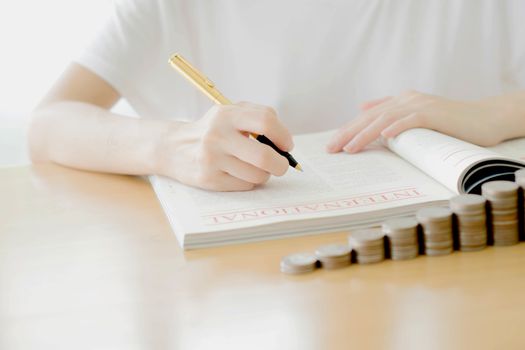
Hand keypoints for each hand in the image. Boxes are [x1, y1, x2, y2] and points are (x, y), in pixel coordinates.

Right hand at [155, 102, 293, 190]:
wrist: (174, 148)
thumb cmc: (212, 130)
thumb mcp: (229, 113)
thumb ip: (257, 118)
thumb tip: (284, 143)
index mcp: (226, 114)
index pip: (265, 122)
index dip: (283, 135)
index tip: (286, 145)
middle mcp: (217, 136)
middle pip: (263, 156)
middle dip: (280, 164)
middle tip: (281, 165)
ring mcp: (212, 159)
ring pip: (257, 175)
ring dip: (264, 174)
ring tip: (254, 168)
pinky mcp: (209, 179)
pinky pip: (244, 185)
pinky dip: (249, 181)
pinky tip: (238, 173)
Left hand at [326, 90, 523, 153]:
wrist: (482, 120)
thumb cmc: (448, 124)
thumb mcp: (415, 117)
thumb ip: (390, 112)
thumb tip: (363, 109)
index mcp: (399, 102)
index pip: (367, 117)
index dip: (348, 130)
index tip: (332, 145)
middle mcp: (406, 100)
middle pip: (370, 117)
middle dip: (348, 133)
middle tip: (331, 149)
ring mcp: (420, 105)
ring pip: (385, 119)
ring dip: (365, 133)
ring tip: (349, 148)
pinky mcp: (434, 113)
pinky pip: (411, 119)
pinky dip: (397, 127)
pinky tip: (384, 136)